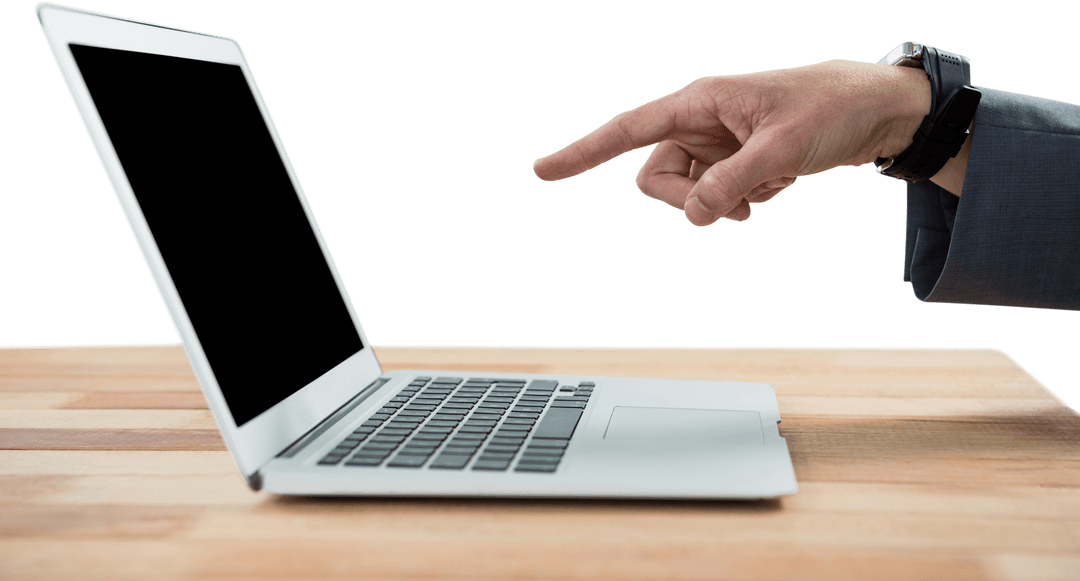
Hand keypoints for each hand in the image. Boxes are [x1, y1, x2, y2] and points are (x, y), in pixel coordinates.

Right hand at [533, 59, 930, 225]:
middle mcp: (699, 122)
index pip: (627, 130)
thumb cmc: (828, 109)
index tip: (542, 170)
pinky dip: (743, 200)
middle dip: (687, 200)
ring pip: (686, 193)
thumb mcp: (780, 149)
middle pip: (655, 177)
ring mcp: (715, 144)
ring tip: (766, 189)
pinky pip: (716, 197)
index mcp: (699, 101)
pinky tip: (777, 181)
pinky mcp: (733, 162)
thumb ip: (729, 183)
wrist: (872, 112)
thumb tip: (693, 216)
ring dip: (720, 204)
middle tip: (736, 203)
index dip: (582, 152)